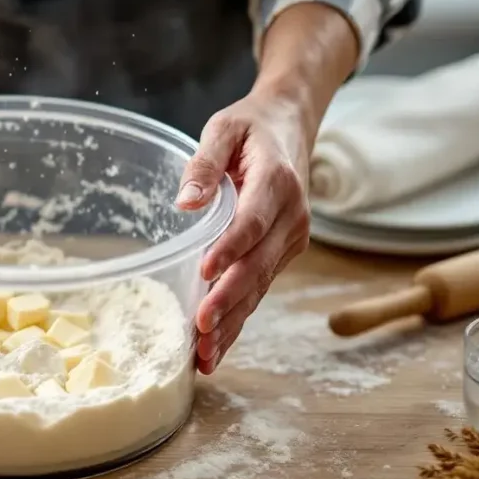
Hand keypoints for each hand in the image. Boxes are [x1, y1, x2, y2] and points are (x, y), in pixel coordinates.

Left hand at [176, 90, 312, 373]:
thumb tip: (186, 202)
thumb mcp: (223, 129)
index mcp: (277, 183)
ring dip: (232, 322)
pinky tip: (216, 347)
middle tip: (201, 329)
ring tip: (204, 354)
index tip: (205, 272)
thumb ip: (204, 163)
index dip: (229, 249)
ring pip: (259, 286)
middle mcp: (291, 218)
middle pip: (257, 266)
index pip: (252, 222)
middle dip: (229, 301)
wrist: (292, 125)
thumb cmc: (251, 127)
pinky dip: (237, 319)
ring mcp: (289, 240)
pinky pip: (258, 289)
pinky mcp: (281, 254)